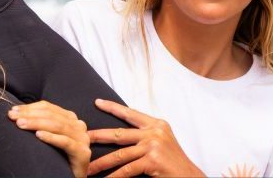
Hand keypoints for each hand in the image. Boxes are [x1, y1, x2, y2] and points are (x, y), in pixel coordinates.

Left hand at [8, 101, 90, 177]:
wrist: (71, 176)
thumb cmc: (59, 156)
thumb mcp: (50, 135)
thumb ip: (41, 123)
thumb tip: (17, 112)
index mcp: (70, 118)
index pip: (48, 108)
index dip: (30, 107)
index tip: (13, 110)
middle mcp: (78, 125)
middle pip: (51, 115)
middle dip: (30, 115)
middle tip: (13, 117)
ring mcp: (82, 138)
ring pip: (57, 126)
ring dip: (36, 124)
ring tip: (21, 124)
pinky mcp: (82, 152)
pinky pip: (65, 142)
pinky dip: (51, 137)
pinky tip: (39, 135)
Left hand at [87, 99, 203, 177]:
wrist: (190, 177)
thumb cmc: (174, 163)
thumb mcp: (161, 142)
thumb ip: (144, 136)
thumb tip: (120, 136)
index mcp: (156, 124)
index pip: (130, 113)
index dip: (112, 107)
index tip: (97, 102)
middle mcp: (154, 132)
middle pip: (119, 134)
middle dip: (98, 136)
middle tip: (82, 138)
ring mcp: (153, 145)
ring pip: (120, 154)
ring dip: (101, 163)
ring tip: (88, 168)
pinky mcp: (152, 160)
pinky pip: (127, 169)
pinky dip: (114, 176)